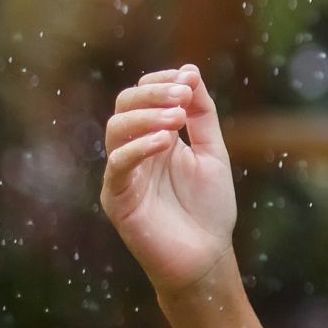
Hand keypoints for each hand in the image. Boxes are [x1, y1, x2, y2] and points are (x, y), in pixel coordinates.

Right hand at [99, 64, 237, 296]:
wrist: (207, 257)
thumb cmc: (209, 208)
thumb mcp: (212, 151)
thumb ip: (201, 114)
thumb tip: (190, 70)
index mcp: (156, 137)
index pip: (142, 95)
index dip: (161, 81)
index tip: (188, 80)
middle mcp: (135, 152)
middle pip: (124, 106)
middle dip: (152, 93)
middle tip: (181, 95)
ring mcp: (124, 175)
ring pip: (115, 130)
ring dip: (146, 117)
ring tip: (177, 118)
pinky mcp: (117, 199)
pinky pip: (118, 166)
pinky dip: (139, 148)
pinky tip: (165, 142)